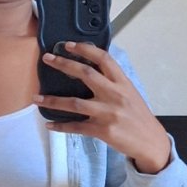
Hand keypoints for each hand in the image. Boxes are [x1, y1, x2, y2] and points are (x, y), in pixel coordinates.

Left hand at [36, 42, 171, 173]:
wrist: (150, 141)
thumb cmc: (138, 116)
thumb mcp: (130, 93)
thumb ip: (112, 82)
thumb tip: (90, 70)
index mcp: (123, 83)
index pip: (103, 59)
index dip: (84, 49)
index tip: (68, 45)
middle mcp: (115, 95)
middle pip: (86, 74)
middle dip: (64, 65)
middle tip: (47, 58)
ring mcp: (108, 113)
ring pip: (75, 103)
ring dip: (53, 100)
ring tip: (36, 98)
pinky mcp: (102, 131)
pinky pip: (77, 127)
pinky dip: (61, 126)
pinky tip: (49, 124)